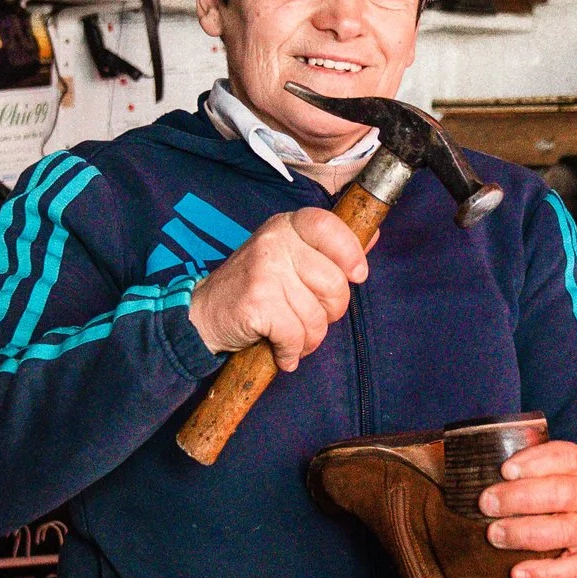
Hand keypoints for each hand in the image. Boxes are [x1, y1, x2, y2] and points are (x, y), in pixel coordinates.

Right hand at [186, 209, 367, 372]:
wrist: (204, 316)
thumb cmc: (255, 289)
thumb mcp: (289, 257)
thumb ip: (329, 248)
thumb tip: (372, 235)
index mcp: (287, 226)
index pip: (329, 227)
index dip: (351, 253)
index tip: (357, 275)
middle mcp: (275, 241)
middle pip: (334, 283)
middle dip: (330, 313)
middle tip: (310, 319)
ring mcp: (264, 269)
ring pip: (316, 315)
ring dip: (309, 339)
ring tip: (292, 338)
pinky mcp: (257, 300)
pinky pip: (295, 335)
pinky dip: (291, 351)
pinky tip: (281, 351)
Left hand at [481, 440, 576, 577]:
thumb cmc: (551, 502)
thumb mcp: (545, 478)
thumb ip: (516, 472)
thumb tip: (462, 470)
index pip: (565, 456)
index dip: (535, 461)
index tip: (504, 470)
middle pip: (563, 492)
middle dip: (520, 497)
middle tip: (486, 504)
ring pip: (567, 528)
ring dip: (526, 532)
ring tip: (494, 535)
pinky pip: (573, 569)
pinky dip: (545, 572)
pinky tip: (517, 572)